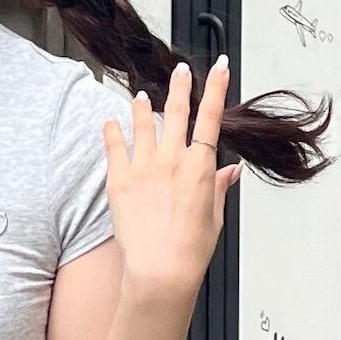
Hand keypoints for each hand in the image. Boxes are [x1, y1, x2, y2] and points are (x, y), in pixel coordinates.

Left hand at [102, 56, 241, 307]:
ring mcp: (144, 167)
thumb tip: (231, 171)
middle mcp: (172, 160)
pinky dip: (112, 131)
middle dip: (180, 85)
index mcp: (200, 167)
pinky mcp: (120, 180)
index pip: (211, 116)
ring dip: (143, 106)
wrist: (160, 271)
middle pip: (177, 110)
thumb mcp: (213, 217)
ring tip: (140, 97)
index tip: (218, 68)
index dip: (216, 87)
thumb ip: (219, 187)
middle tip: (179, 70)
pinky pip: (114, 146)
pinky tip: (109, 123)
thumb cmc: (188, 251)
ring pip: (144, 123)